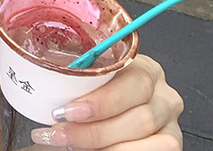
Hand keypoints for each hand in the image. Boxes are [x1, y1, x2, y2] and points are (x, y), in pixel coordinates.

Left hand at [30, 55, 183, 149]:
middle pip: (140, 117)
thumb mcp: (86, 76)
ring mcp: (169, 124)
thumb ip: (77, 73)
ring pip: (148, 142)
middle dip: (95, 130)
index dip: (101, 101)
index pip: (134, 82)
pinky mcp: (168, 144)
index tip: (66, 111)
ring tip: (67, 143)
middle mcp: (164, 95)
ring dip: (103, 146)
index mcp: (145, 68)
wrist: (95, 115)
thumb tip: (43, 71)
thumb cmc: (89, 91)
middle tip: (59, 132)